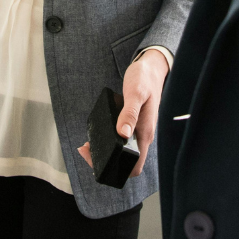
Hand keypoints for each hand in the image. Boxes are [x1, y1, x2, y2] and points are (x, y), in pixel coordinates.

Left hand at [77, 49, 169, 178]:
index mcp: (145, 133)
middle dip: (105, 162)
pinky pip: (121, 140)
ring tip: (88, 145)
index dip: (117, 169)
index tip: (98, 159)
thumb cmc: (144, 79)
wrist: (151, 68)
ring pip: (123, 152)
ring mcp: (138, 131)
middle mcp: (143, 135)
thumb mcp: (136, 93)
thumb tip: (123, 134)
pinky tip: (97, 134)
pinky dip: (109, 141)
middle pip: (126, 162)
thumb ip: (130, 113)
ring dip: (105, 152)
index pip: (135, 165)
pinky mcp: (133, 125)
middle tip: (87, 150)